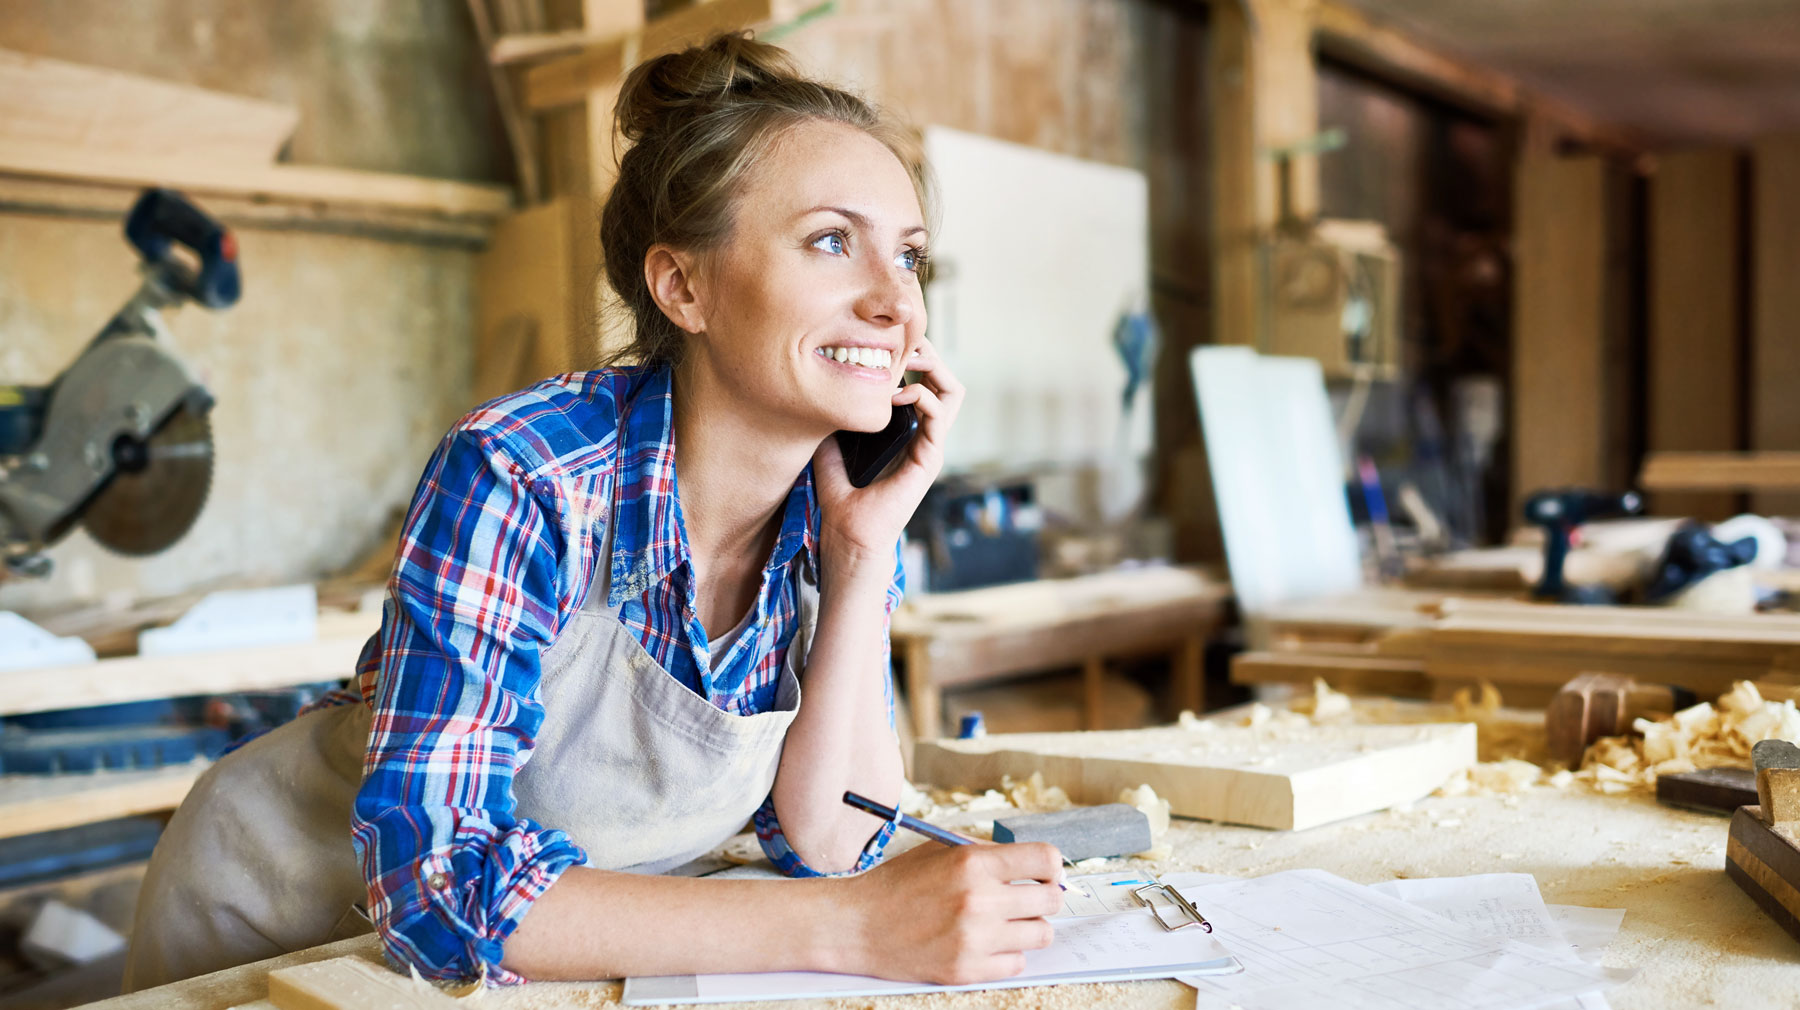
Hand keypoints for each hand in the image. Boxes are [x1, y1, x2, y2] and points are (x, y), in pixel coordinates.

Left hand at [813, 337, 963, 567]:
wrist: (848, 536)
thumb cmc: (841, 500)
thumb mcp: (829, 447)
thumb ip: (833, 422)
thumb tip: (819, 394)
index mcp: (905, 431)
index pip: (923, 383)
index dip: (912, 358)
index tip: (886, 344)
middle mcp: (923, 436)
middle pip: (944, 381)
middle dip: (929, 355)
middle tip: (904, 343)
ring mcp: (930, 446)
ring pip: (953, 393)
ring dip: (934, 369)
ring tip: (910, 360)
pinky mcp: (929, 459)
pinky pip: (940, 416)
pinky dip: (924, 396)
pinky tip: (901, 393)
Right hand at [838, 841, 1063, 984]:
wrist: (857, 925)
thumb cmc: (897, 884)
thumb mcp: (940, 850)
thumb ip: (985, 852)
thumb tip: (1032, 864)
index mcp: (972, 863)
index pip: (1045, 860)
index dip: (1051, 867)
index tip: (1045, 874)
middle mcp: (978, 899)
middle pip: (1050, 901)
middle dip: (1043, 898)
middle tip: (1027, 900)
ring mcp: (974, 938)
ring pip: (1040, 935)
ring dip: (1028, 928)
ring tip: (1006, 923)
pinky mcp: (966, 970)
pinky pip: (1017, 963)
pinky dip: (1007, 954)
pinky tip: (987, 943)